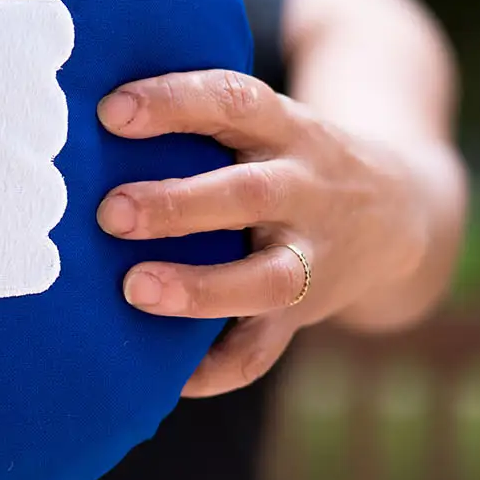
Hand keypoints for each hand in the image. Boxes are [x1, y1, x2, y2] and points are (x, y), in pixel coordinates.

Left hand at [94, 70, 429, 397]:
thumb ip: (198, 118)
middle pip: (250, 194)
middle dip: (178, 205)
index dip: (173, 102)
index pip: (233, 102)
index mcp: (286, 128)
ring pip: (268, 278)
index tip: (109, 111)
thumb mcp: (265, 122)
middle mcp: (306, 188)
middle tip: (109, 212)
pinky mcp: (307, 311)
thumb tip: (80, 114)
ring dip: (200, 287)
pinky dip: (218, 368)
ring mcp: (313, 254)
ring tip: (134, 288)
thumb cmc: (284, 156)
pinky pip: (265, 349)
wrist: (399, 212)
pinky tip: (170, 377)